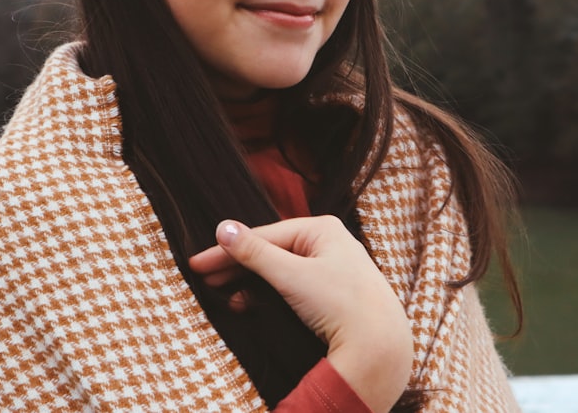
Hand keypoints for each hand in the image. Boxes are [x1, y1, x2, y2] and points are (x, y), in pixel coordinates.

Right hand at [189, 216, 412, 411]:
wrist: (379, 348)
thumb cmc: (341, 304)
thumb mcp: (292, 275)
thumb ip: (255, 252)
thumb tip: (223, 228)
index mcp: (322, 229)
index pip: (264, 235)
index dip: (228, 249)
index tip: (198, 262)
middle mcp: (329, 243)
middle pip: (271, 251)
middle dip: (236, 266)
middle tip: (204, 277)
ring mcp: (332, 268)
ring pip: (280, 270)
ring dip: (250, 282)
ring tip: (223, 295)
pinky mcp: (333, 293)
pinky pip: (292, 286)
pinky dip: (268, 294)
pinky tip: (247, 305)